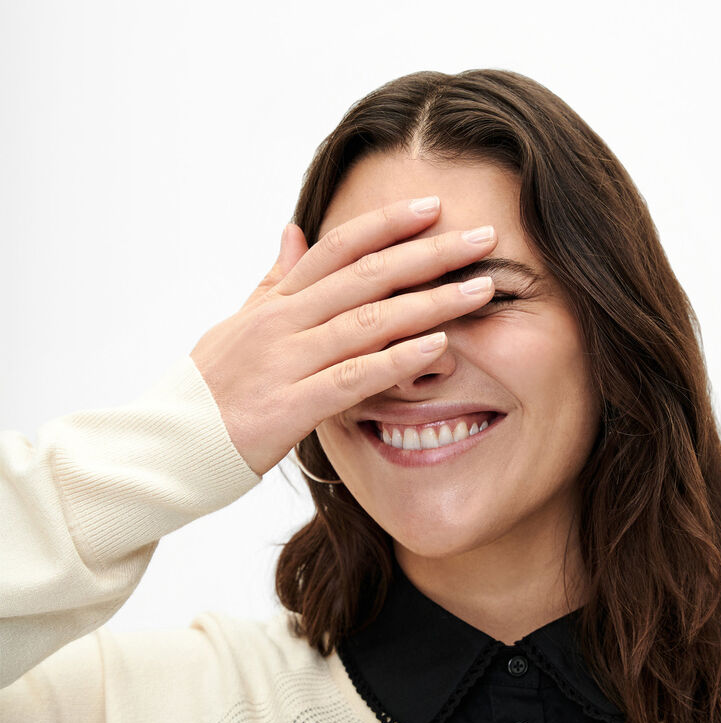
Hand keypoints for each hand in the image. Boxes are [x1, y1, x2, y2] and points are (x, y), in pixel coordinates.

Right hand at [189, 198, 497, 475]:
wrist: (166, 447)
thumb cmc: (206, 390)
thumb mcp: (236, 325)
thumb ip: (273, 281)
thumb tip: (294, 231)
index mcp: (274, 304)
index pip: (337, 249)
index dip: (387, 224)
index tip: (433, 207)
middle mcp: (281, 323)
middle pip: (365, 275)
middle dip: (429, 254)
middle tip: (483, 238)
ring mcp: (285, 363)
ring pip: (367, 322)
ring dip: (429, 302)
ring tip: (480, 290)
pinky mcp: (288, 408)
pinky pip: (352, 378)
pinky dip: (397, 360)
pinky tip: (437, 346)